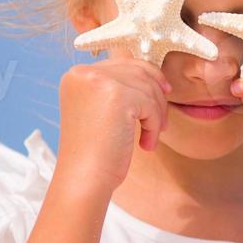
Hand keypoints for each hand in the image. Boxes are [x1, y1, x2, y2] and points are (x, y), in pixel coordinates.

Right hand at [57, 59, 169, 196]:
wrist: (84, 179)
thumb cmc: (96, 152)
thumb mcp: (101, 110)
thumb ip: (118, 88)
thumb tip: (152, 73)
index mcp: (77, 75)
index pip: (123, 63)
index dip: (148, 77)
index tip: (165, 91)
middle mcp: (83, 73)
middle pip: (138, 72)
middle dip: (156, 97)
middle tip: (162, 123)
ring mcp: (98, 81)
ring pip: (147, 87)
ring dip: (156, 115)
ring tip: (149, 138)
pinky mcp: (116, 95)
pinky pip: (150, 104)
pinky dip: (154, 125)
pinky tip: (146, 144)